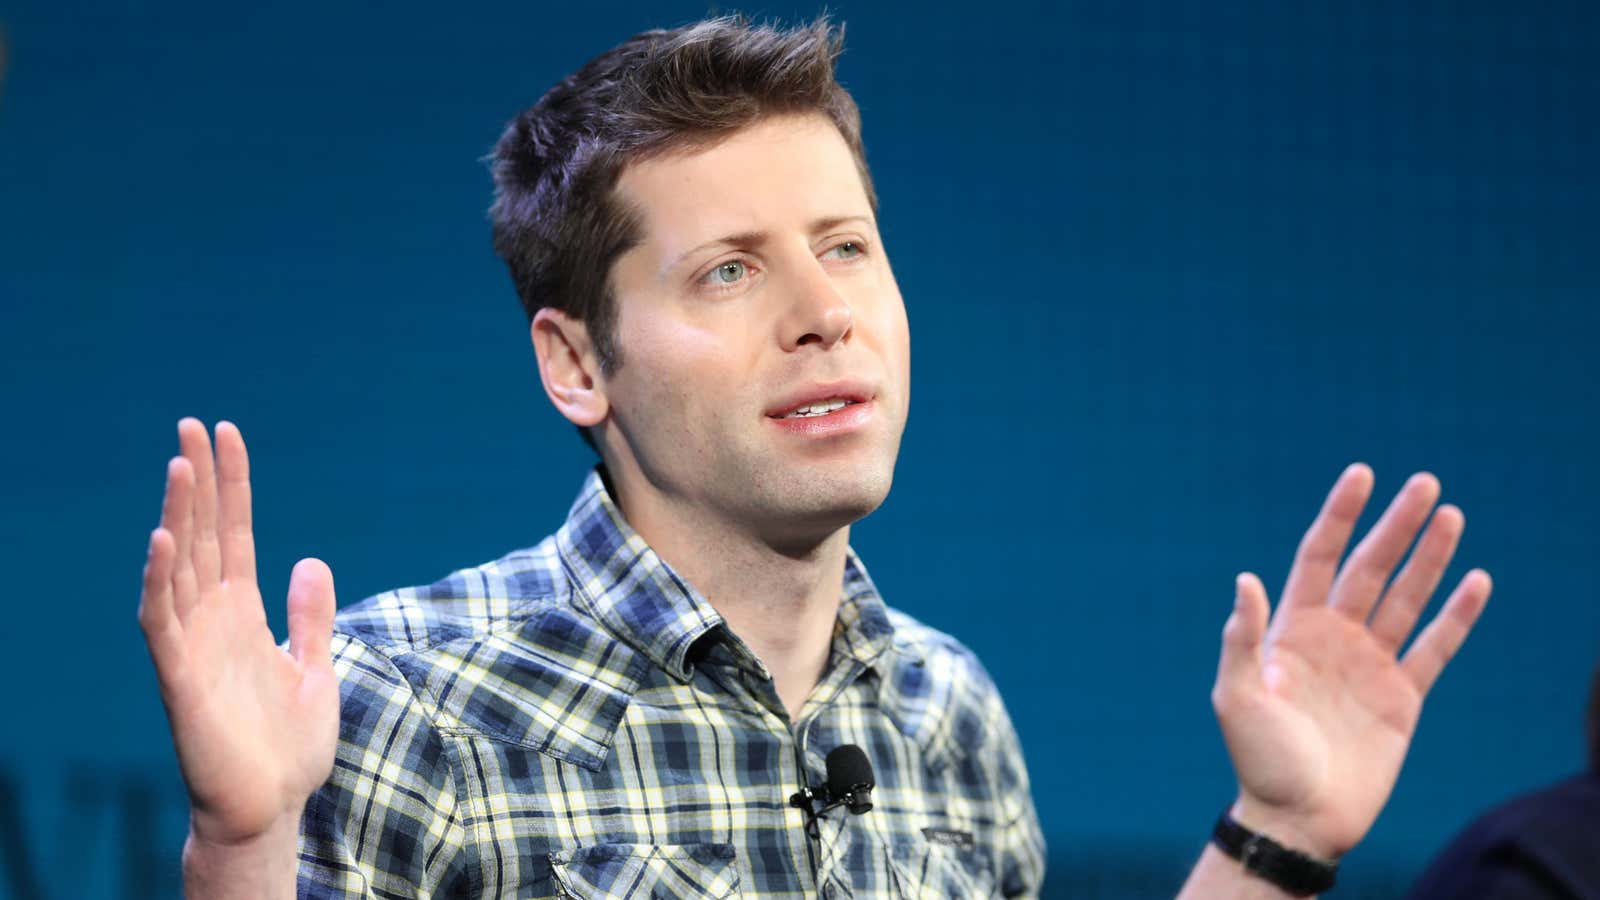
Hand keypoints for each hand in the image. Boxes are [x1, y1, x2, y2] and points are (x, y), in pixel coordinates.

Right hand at [138, 418, 339, 844]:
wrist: (272, 807)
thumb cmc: (287, 746)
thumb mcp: (314, 666)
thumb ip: (311, 615)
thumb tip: (309, 560)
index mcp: (245, 612)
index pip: (237, 533)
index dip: (233, 485)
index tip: (227, 434)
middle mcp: (214, 619)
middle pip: (206, 537)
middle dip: (201, 482)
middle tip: (193, 426)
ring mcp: (194, 646)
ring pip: (180, 568)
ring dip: (180, 517)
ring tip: (181, 466)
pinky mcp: (181, 680)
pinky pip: (162, 622)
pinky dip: (161, 582)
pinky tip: (164, 541)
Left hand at [1210, 464, 1491, 858]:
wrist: (1298, 817)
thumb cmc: (1259, 760)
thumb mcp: (1236, 698)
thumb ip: (1242, 640)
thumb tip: (1245, 579)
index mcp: (1290, 629)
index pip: (1318, 558)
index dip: (1340, 516)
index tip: (1362, 475)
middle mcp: (1333, 637)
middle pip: (1370, 568)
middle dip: (1396, 526)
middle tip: (1426, 483)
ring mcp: (1369, 664)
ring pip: (1406, 598)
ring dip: (1429, 558)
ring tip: (1452, 515)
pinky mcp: (1402, 697)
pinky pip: (1435, 646)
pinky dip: (1457, 615)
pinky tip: (1476, 580)